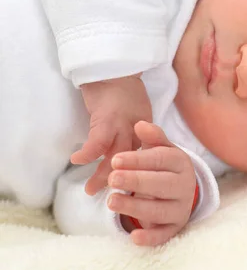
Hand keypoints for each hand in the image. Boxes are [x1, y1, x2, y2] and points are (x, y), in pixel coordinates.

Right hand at [71, 74, 151, 194]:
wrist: (115, 70)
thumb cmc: (125, 90)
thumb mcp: (140, 113)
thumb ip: (139, 132)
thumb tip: (133, 153)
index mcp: (146, 131)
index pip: (145, 160)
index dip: (140, 177)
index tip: (135, 193)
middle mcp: (136, 131)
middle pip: (131, 163)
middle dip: (121, 182)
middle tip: (113, 199)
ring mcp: (122, 126)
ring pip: (115, 158)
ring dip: (103, 175)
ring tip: (91, 190)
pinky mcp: (106, 119)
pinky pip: (97, 142)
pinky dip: (88, 153)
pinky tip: (77, 161)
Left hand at [107, 121, 196, 246]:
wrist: (180, 191)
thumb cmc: (164, 167)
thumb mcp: (161, 149)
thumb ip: (153, 137)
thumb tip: (139, 125)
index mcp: (181, 164)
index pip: (161, 160)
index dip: (138, 160)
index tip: (115, 160)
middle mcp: (185, 186)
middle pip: (161, 185)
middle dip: (136, 181)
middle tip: (112, 178)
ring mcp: (181, 209)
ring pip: (159, 210)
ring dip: (135, 206)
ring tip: (111, 201)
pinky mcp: (174, 228)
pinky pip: (163, 235)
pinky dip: (150, 238)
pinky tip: (133, 236)